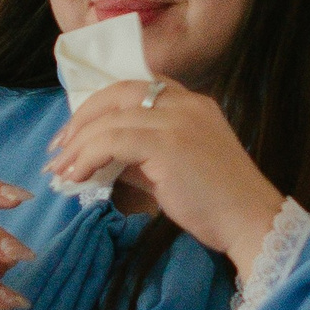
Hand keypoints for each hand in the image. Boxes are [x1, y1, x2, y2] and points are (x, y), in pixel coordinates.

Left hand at [48, 78, 285, 273]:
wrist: (250, 222)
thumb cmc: (216, 203)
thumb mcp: (172, 168)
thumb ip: (139, 155)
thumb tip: (98, 158)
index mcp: (192, 103)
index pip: (134, 87)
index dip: (99, 105)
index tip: (76, 131)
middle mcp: (185, 102)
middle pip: (116, 93)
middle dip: (81, 118)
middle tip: (59, 148)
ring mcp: (178, 119)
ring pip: (109, 119)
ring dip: (78, 144)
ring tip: (61, 169)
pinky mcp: (167, 143)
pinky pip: (111, 141)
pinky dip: (87, 156)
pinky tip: (77, 176)